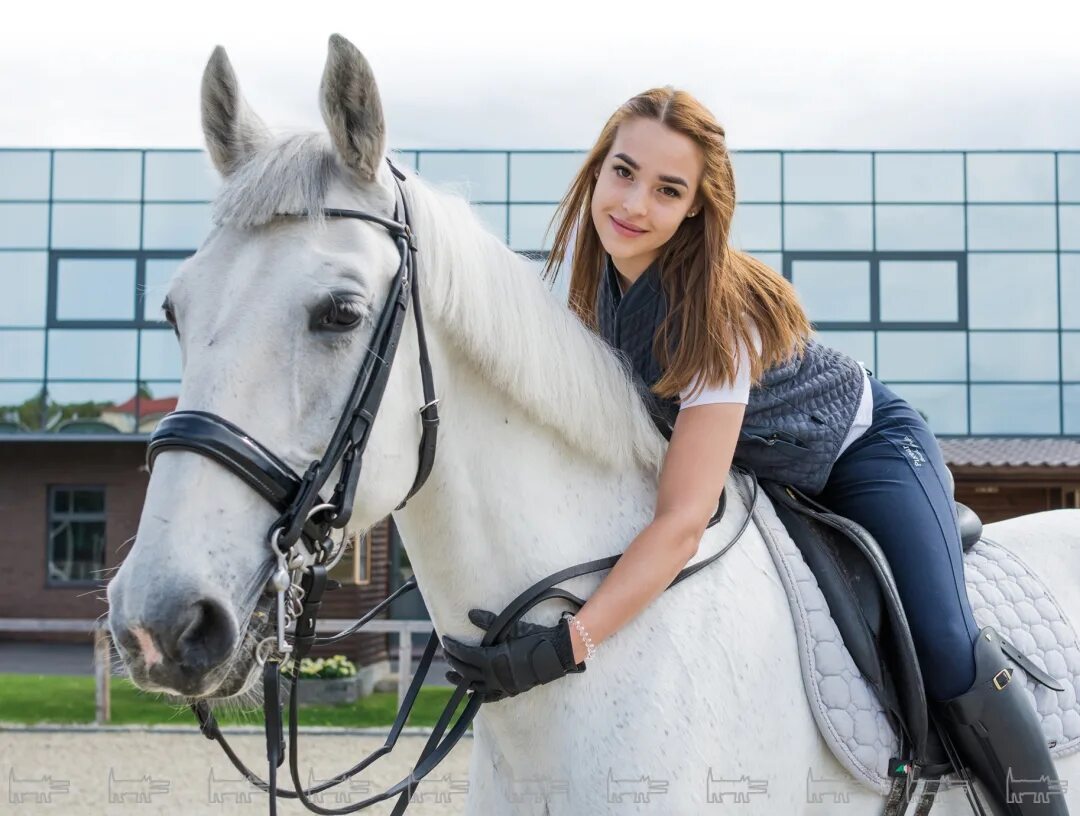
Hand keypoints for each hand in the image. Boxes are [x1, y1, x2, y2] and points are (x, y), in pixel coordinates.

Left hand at [442, 609, 585, 702]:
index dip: (453, 648)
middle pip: (466, 670)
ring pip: (474, 685)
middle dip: (453, 661)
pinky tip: (470, 694)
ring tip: (449, 676)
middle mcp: (494, 674)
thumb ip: (489, 621)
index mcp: (492, 658)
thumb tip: (469, 613)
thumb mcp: (511, 627)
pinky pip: (490, 697)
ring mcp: (502, 685)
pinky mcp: (510, 690)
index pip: (465, 654)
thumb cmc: (534, 637)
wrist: (556, 652)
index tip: (446, 640)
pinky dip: (478, 695)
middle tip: (446, 654)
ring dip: (460, 680)